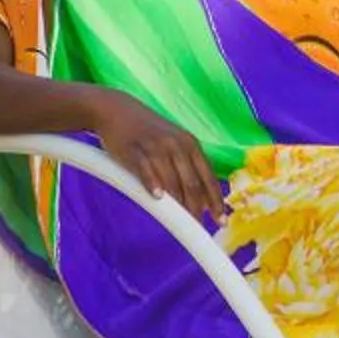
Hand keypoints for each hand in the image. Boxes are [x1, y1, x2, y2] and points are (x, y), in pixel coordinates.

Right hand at [90, 90, 222, 224]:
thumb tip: (204, 200)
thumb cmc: (149, 132)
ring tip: (180, 222)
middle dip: (196, 208)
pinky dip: (152, 184)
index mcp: (190, 144)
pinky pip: (145, 170)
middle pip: (191, 183)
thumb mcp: (175, 143)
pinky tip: (157, 198)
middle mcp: (177, 145)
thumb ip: (189, 168)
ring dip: (177, 203)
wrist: (117, 111)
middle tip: (198, 226)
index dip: (215, 200)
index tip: (221, 220)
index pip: (208, 177)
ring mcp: (155, 147)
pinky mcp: (134, 151)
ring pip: (171, 181)